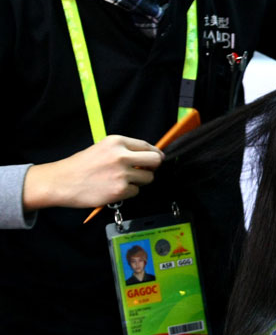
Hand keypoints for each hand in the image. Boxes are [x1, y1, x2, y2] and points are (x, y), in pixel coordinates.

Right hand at [22, 135, 163, 210]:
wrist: (60, 182)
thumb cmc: (80, 166)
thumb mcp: (102, 148)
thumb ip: (124, 150)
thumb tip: (149, 155)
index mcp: (117, 142)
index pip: (148, 146)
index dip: (155, 154)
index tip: (156, 159)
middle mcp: (121, 156)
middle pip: (155, 160)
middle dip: (153, 167)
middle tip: (145, 171)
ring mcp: (122, 173)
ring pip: (148, 178)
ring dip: (140, 181)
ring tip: (123, 180)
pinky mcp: (120, 190)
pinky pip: (136, 191)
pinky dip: (128, 192)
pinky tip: (114, 189)